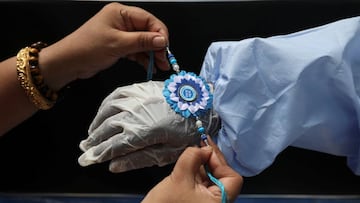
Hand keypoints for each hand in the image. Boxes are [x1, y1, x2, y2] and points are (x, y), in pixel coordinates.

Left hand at [40, 2, 168, 90]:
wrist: (69, 62)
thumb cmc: (89, 48)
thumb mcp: (118, 44)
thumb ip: (142, 41)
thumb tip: (163, 40)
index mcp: (122, 13)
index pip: (148, 20)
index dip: (160, 33)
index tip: (166, 48)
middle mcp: (123, 21)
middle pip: (148, 31)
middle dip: (158, 46)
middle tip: (165, 60)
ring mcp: (121, 34)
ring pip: (143, 42)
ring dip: (152, 54)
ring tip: (160, 66)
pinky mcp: (119, 46)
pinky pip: (136, 50)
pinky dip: (143, 58)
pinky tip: (150, 66)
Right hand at [78, 81, 219, 172]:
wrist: (201, 103)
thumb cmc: (187, 130)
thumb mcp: (168, 151)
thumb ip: (139, 159)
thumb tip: (114, 166)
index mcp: (144, 131)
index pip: (113, 145)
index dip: (99, 154)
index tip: (88, 159)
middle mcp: (136, 112)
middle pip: (107, 128)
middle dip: (94, 141)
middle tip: (85, 149)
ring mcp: (137, 97)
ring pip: (108, 110)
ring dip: (96, 123)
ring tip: (91, 133)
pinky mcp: (141, 87)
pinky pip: (117, 94)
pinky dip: (105, 105)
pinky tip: (103, 112)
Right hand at [142, 138, 242, 202]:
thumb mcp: (179, 177)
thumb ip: (193, 157)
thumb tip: (204, 148)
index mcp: (219, 202)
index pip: (232, 178)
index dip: (220, 161)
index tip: (206, 150)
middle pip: (224, 178)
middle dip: (212, 160)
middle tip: (202, 144)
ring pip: (213, 180)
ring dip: (205, 165)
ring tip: (195, 152)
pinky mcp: (198, 202)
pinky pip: (204, 185)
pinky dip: (198, 173)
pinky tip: (191, 163)